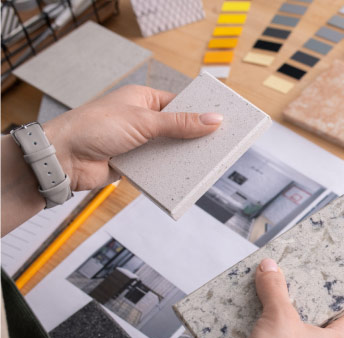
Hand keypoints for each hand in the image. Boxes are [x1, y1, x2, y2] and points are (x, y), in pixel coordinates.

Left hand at [43, 84, 222, 190]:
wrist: (63, 158)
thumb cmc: (94, 127)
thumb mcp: (143, 121)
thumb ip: (180, 123)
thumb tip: (213, 119)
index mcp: (144, 100)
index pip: (181, 104)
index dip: (201, 112)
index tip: (223, 120)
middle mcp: (142, 120)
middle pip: (179, 129)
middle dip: (196, 138)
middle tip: (221, 145)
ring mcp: (139, 143)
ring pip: (171, 150)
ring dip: (183, 157)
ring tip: (208, 163)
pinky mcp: (135, 163)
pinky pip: (160, 168)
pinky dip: (170, 172)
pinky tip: (185, 176)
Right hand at [202, 258, 343, 337]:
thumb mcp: (278, 317)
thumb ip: (275, 288)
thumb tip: (271, 268)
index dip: (329, 294)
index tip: (315, 279)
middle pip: (318, 325)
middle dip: (299, 307)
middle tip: (286, 288)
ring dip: (281, 326)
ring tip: (266, 306)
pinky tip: (253, 331)